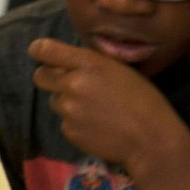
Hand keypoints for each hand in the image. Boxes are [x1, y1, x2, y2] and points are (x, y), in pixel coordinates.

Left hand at [29, 38, 188, 173]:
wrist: (150, 139)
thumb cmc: (143, 100)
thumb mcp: (120, 70)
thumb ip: (90, 63)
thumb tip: (67, 61)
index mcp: (89, 64)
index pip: (45, 50)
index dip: (40, 51)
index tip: (40, 53)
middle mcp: (73, 84)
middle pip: (40, 76)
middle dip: (50, 78)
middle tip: (68, 84)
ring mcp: (68, 110)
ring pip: (54, 100)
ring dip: (66, 102)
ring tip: (94, 109)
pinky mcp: (68, 131)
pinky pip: (64, 122)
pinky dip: (75, 123)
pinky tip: (96, 125)